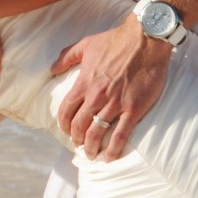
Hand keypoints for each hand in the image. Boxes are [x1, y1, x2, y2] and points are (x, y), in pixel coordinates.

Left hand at [51, 14, 172, 160]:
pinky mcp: (133, 109)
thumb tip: (52, 68)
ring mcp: (115, 104)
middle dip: (76, 138)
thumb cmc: (116, 41)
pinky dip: (113, 149)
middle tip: (79, 144)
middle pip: (79, 125)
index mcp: (84, 83)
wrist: (145, 40)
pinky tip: (110, 157)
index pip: (66, 111)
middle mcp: (97, 97)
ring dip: (91, 147)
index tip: (66, 131)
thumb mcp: (86, 44)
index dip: (63, 124)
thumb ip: (67, 56)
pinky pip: (121, 135)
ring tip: (91, 154)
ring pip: (97, 133)